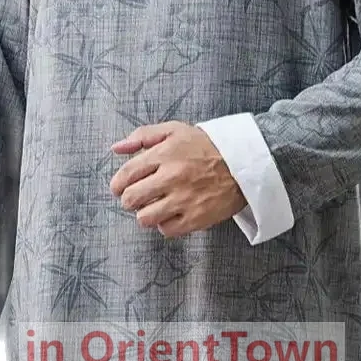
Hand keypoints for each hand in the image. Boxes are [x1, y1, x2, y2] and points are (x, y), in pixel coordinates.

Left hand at [108, 122, 245, 237]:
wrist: (244, 164)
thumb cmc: (207, 146)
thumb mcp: (175, 130)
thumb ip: (143, 136)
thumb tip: (116, 148)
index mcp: (164, 154)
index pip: (126, 174)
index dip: (117, 185)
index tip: (118, 188)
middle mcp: (172, 177)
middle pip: (131, 199)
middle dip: (129, 200)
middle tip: (138, 198)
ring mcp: (184, 199)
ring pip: (145, 218)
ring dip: (145, 214)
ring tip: (154, 207)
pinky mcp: (196, 218)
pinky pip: (166, 230)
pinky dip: (164, 225)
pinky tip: (171, 214)